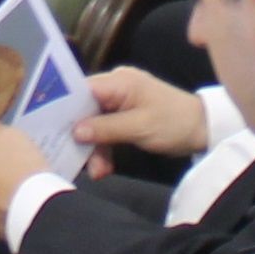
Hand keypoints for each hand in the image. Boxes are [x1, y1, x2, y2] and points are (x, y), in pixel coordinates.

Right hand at [70, 66, 209, 165]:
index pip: (81, 89)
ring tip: (97, 172)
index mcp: (119, 81)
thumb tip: (75, 130)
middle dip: (81, 136)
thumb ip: (106, 128)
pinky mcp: (125, 115)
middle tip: (78, 161)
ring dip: (94, 148)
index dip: (64, 108)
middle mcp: (116, 86)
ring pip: (94, 122)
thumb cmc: (174, 123)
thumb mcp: (140, 127)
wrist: (203, 130)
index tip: (51, 130)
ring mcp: (121, 101)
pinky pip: (106, 129)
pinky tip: (104, 167)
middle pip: (85, 108)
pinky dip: (104, 147)